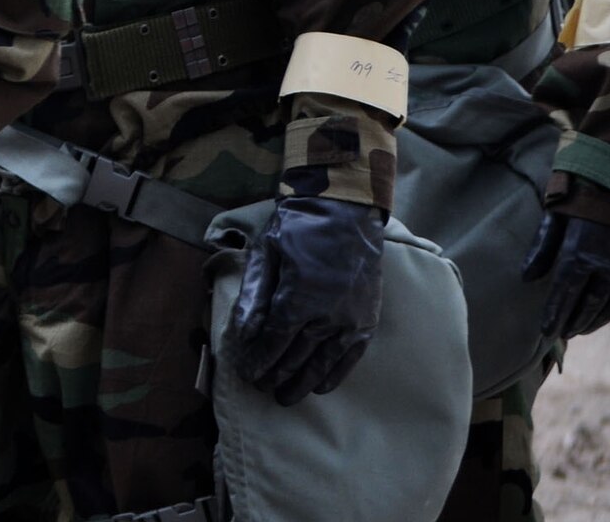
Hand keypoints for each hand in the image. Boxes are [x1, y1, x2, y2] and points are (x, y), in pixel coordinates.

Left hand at [226, 196, 386, 405]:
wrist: (345, 211)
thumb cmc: (298, 227)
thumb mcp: (266, 253)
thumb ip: (254, 296)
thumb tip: (242, 333)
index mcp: (299, 298)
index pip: (274, 341)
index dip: (259, 360)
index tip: (246, 374)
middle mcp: (327, 315)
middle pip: (295, 356)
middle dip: (275, 374)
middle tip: (260, 388)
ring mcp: (350, 320)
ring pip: (322, 362)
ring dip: (301, 382)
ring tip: (285, 397)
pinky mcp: (366, 319)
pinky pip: (349, 356)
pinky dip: (334, 374)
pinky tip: (320, 387)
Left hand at [522, 210, 609, 338]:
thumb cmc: (587, 193)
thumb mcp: (557, 213)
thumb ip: (542, 247)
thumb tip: (527, 277)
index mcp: (581, 251)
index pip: (563, 292)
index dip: (554, 314)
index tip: (545, 333)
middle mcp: (609, 268)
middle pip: (585, 305)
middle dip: (570, 322)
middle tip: (559, 335)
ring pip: (608, 308)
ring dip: (592, 321)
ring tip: (577, 330)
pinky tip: (601, 314)